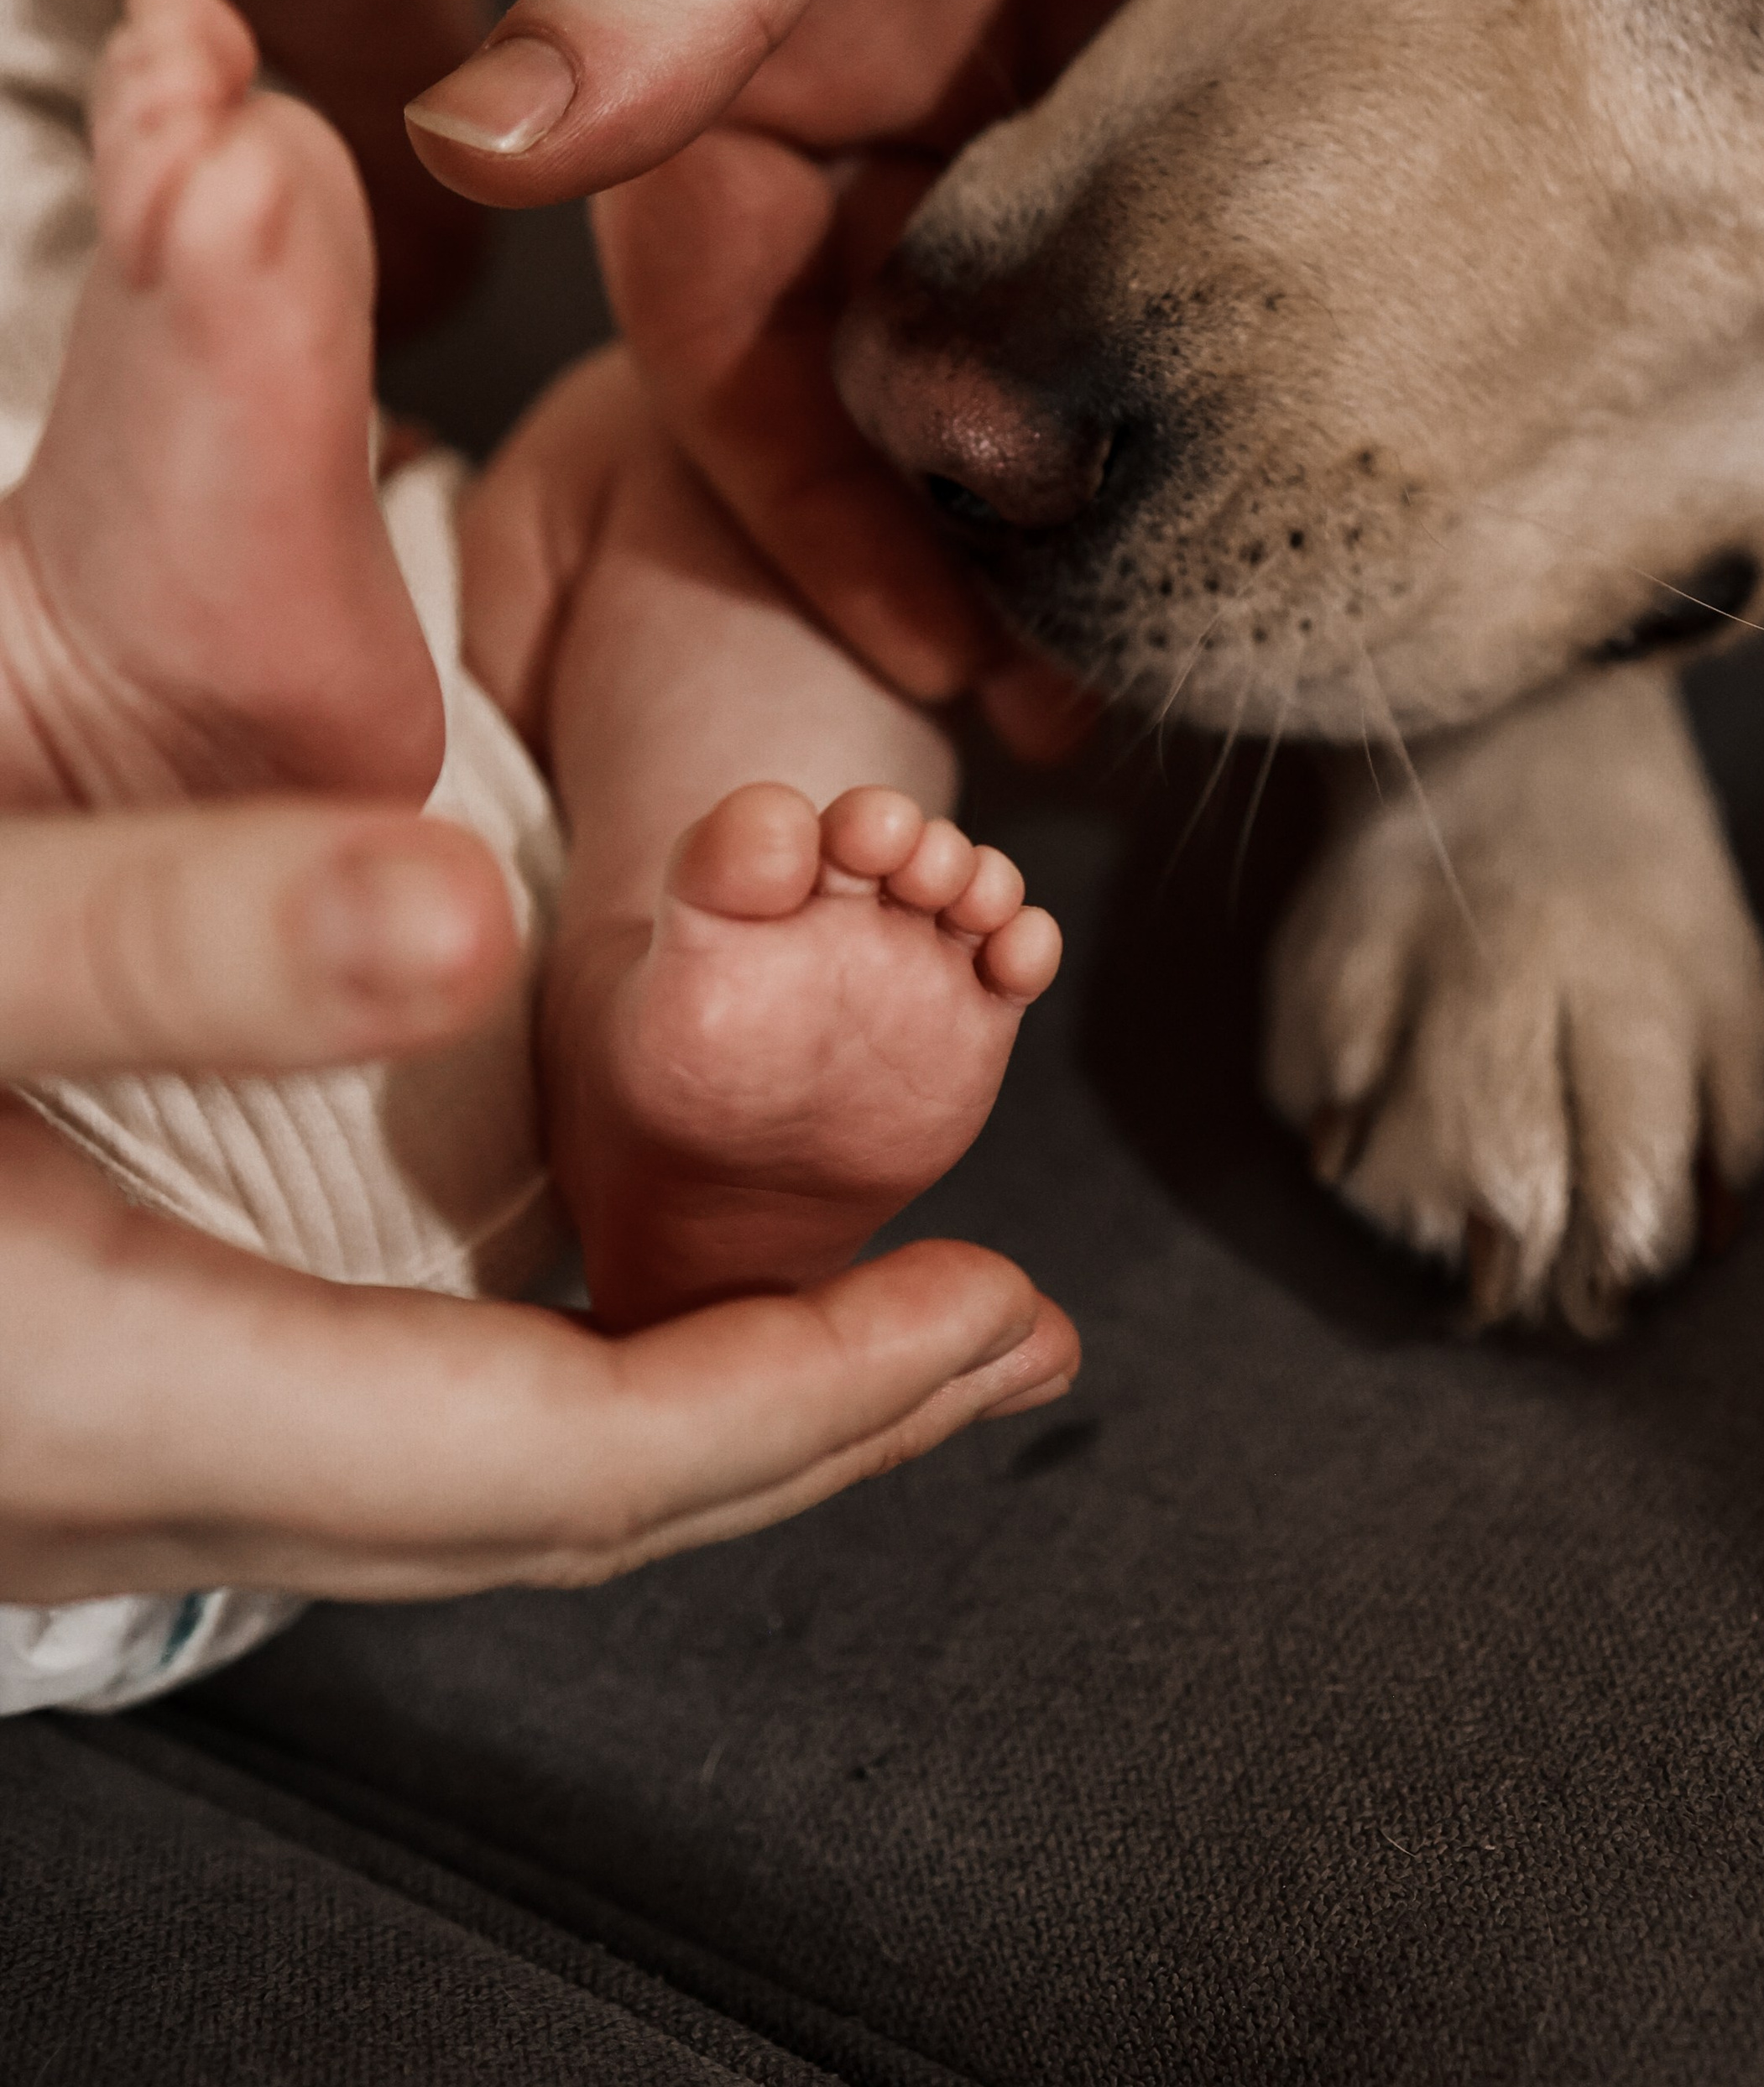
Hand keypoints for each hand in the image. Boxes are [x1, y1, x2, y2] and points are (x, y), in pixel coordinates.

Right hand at [0, 798, 1073, 1603]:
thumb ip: (169, 940)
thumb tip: (461, 924)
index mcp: (138, 1392)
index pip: (570, 1452)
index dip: (808, 1388)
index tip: (990, 1309)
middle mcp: (137, 1477)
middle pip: (559, 1504)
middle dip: (811, 1421)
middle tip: (1004, 1342)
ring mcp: (114, 1459)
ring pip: (479, 1488)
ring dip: (702, 1411)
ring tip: (876, 1342)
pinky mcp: (94, 1399)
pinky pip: (393, 1441)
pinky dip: (561, 1387)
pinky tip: (606, 1319)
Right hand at [406, 0, 1323, 740]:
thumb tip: (476, 137)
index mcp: (729, 15)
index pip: (732, 322)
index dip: (815, 503)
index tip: (930, 652)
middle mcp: (870, 61)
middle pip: (892, 366)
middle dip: (975, 540)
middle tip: (1093, 704)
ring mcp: (1038, 51)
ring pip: (1044, 325)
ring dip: (1104, 480)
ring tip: (1210, 630)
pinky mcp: (1197, 17)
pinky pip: (1187, 228)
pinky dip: (1219, 353)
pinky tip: (1299, 450)